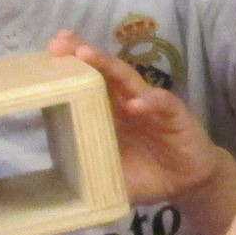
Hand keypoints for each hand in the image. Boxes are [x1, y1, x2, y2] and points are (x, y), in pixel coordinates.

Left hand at [49, 33, 232, 208]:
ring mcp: (150, 105)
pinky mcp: (174, 114)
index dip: (69, 68)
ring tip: (87, 55)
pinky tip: (136, 104)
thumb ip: (90, 178)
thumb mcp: (112, 181)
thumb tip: (57, 192)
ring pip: (128, 79)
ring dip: (108, 66)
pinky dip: (150, 102)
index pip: (87, 83)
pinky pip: (161, 103)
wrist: (188, 182)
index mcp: (108, 112)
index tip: (47, 52)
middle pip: (103, 71)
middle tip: (60, 42)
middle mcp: (126, 101)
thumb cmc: (148, 175)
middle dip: (82, 54)